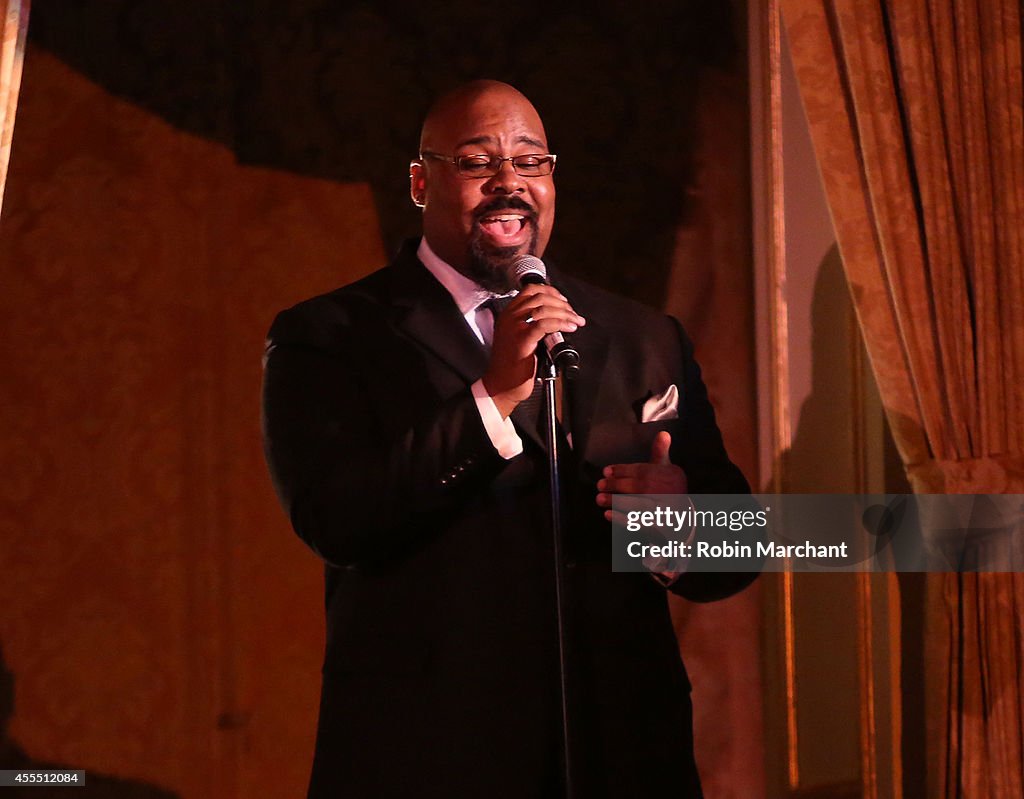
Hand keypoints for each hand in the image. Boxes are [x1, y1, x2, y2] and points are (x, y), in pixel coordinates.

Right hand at [482, 284, 584, 417]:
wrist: (501, 386)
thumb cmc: (512, 366)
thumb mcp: (518, 337)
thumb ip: (532, 324)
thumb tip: (557, 317)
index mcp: (508, 315)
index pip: (530, 290)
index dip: (551, 291)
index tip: (564, 301)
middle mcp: (510, 318)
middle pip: (539, 297)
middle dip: (562, 304)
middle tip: (573, 314)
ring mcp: (514, 328)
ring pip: (544, 308)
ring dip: (565, 313)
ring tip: (576, 322)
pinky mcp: (522, 340)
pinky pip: (544, 325)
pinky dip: (560, 323)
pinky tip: (570, 328)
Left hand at [595, 431, 687, 521]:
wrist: (684, 519)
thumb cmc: (670, 490)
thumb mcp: (667, 470)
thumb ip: (660, 453)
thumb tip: (663, 433)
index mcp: (671, 476)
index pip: (644, 471)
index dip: (623, 471)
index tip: (606, 471)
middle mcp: (671, 492)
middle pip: (640, 487)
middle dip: (617, 485)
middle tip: (600, 485)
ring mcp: (667, 511)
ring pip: (639, 505)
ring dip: (617, 501)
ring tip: (600, 498)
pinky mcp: (660, 527)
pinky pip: (640, 523)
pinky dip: (623, 519)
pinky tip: (609, 515)